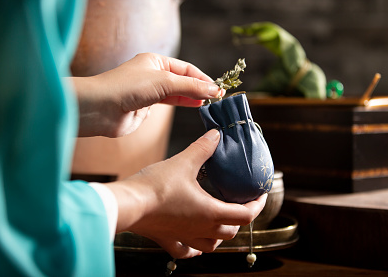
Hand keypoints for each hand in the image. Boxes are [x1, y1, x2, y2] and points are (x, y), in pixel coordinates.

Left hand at [72, 53, 223, 136]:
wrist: (100, 108)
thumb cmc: (127, 87)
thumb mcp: (164, 82)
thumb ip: (190, 86)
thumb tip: (214, 89)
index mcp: (155, 61)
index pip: (186, 68)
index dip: (203, 78)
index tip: (219, 89)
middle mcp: (153, 74)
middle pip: (183, 80)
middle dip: (200, 87)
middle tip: (218, 97)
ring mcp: (149, 91)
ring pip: (177, 93)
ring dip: (192, 97)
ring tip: (210, 103)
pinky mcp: (146, 107)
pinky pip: (169, 104)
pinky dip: (182, 105)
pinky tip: (194, 107)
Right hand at [106, 129, 266, 258]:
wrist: (128, 204)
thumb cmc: (154, 186)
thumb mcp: (183, 162)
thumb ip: (202, 148)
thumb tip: (216, 136)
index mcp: (210, 213)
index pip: (246, 215)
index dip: (257, 205)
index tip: (259, 195)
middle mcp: (201, 229)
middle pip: (231, 231)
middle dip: (239, 217)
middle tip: (239, 202)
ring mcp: (184, 237)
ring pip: (212, 244)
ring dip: (220, 234)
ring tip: (220, 221)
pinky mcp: (167, 240)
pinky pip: (186, 251)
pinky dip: (194, 248)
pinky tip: (194, 243)